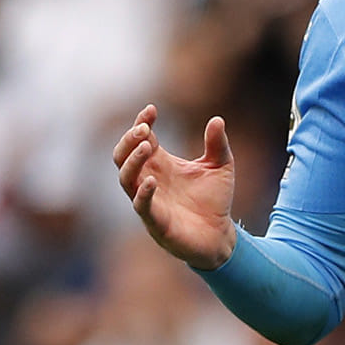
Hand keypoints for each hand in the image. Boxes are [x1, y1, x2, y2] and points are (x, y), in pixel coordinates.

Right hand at [112, 105, 237, 269]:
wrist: (220, 235)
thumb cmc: (214, 200)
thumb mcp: (221, 166)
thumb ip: (217, 144)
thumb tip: (217, 119)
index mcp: (161, 164)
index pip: (141, 139)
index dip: (141, 122)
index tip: (151, 109)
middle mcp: (150, 179)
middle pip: (123, 156)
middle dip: (129, 140)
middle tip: (143, 128)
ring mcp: (150, 201)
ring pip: (126, 179)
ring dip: (132, 161)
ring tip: (145, 146)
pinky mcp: (156, 222)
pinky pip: (141, 207)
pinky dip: (143, 194)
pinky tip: (151, 181)